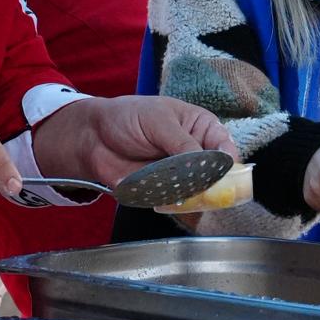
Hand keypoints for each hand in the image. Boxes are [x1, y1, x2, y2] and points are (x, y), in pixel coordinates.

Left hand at [29, 96, 236, 184]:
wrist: (93, 137)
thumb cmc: (128, 117)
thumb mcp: (158, 120)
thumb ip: (182, 142)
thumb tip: (204, 164)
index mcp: (202, 129)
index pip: (225, 149)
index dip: (226, 163)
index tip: (217, 172)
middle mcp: (197, 154)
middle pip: (216, 176)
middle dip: (206, 182)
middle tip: (192, 182)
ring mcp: (182, 175)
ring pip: (197, 192)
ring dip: (186, 193)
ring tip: (167, 183)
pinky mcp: (165, 191)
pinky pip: (176, 202)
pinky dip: (170, 201)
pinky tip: (159, 192)